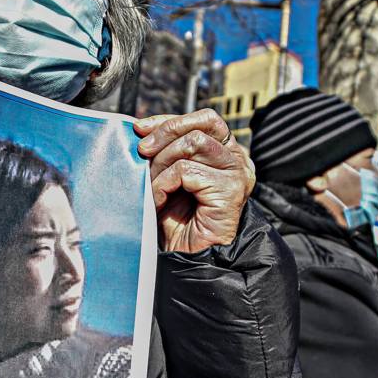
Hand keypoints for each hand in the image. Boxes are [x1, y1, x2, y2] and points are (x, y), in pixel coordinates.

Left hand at [133, 109, 254, 253]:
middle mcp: (236, 159)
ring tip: (154, 186)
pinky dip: (163, 185)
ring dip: (163, 162)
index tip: (140, 129)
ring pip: (193, 143)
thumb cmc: (178, 221)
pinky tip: (159, 202)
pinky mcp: (230, 189)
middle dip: (166, 131)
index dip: (169, 120)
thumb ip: (164, 152)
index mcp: (224, 152)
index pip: (202, 120)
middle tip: (143, 150)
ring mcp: (237, 173)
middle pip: (204, 122)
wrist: (189, 258)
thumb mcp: (168, 176)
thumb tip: (141, 129)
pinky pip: (186, 170)